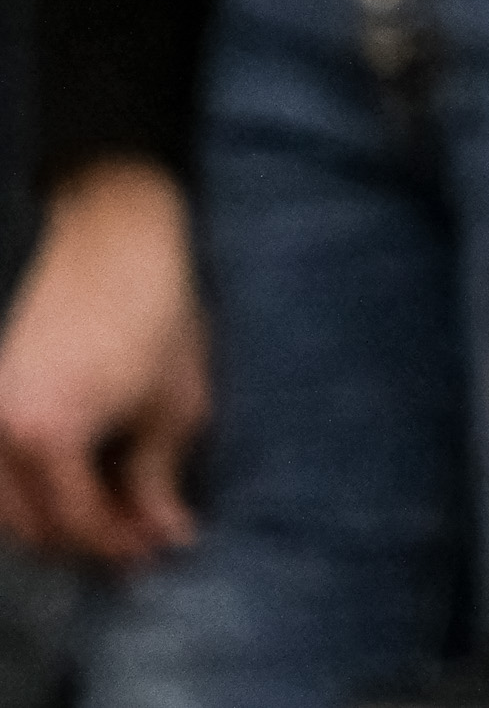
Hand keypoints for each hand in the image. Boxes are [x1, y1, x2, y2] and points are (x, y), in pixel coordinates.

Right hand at [0, 161, 206, 563]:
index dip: (119, 544)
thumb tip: (165, 537)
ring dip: (54, 519)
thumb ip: (157, 480)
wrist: (116, 239)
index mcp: (45, 436)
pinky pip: (1, 468)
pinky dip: (33, 486)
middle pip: (30, 524)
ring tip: (113, 512)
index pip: (75, 523)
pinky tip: (81, 478)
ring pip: (5, 504)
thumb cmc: (157, 315)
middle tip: (137, 539)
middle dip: (85, 541)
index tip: (157, 550)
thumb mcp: (172, 407)